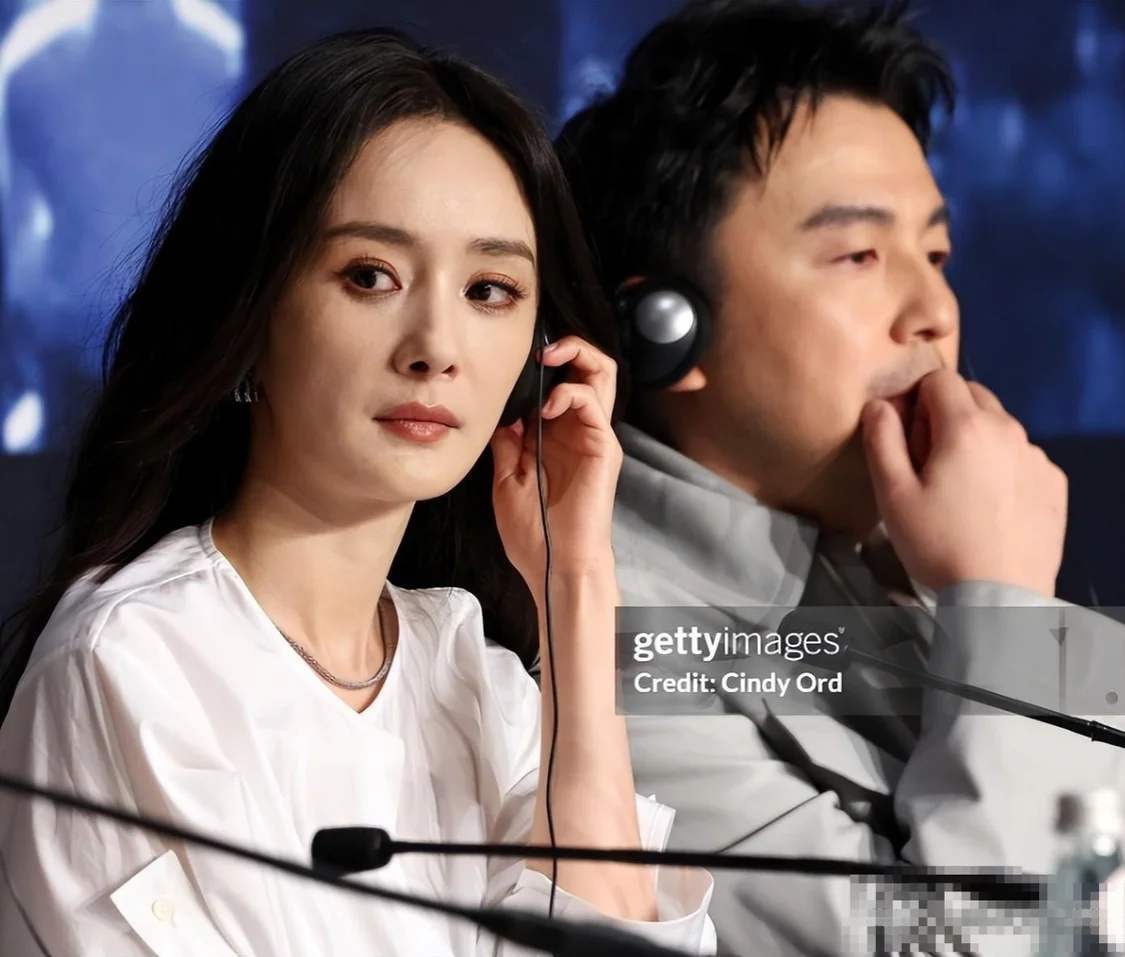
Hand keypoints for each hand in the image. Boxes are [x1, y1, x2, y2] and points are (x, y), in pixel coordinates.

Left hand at [490, 337, 621, 598]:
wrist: (555, 565)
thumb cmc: (534, 533)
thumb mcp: (506, 480)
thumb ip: (506, 444)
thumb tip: (499, 412)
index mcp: (556, 436)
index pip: (559, 382)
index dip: (542, 364)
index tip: (514, 360)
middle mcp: (579, 430)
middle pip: (590, 368)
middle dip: (569, 347)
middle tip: (541, 350)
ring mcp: (594, 437)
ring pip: (602, 374)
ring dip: (576, 356)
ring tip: (548, 360)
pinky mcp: (604, 447)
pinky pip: (593, 404)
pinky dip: (569, 394)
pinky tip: (546, 408)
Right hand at [861, 369, 1066, 595]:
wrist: (999, 596)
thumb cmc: (938, 545)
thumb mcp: (893, 495)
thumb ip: (881, 440)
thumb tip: (879, 404)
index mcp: (966, 427)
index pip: (940, 378)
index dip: (917, 401)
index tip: (909, 438)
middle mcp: (1009, 430)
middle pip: (973, 395)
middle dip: (947, 415)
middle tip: (930, 463)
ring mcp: (1036, 456)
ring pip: (999, 426)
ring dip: (975, 440)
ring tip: (960, 489)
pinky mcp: (1053, 482)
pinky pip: (1021, 456)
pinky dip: (1002, 466)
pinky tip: (989, 505)